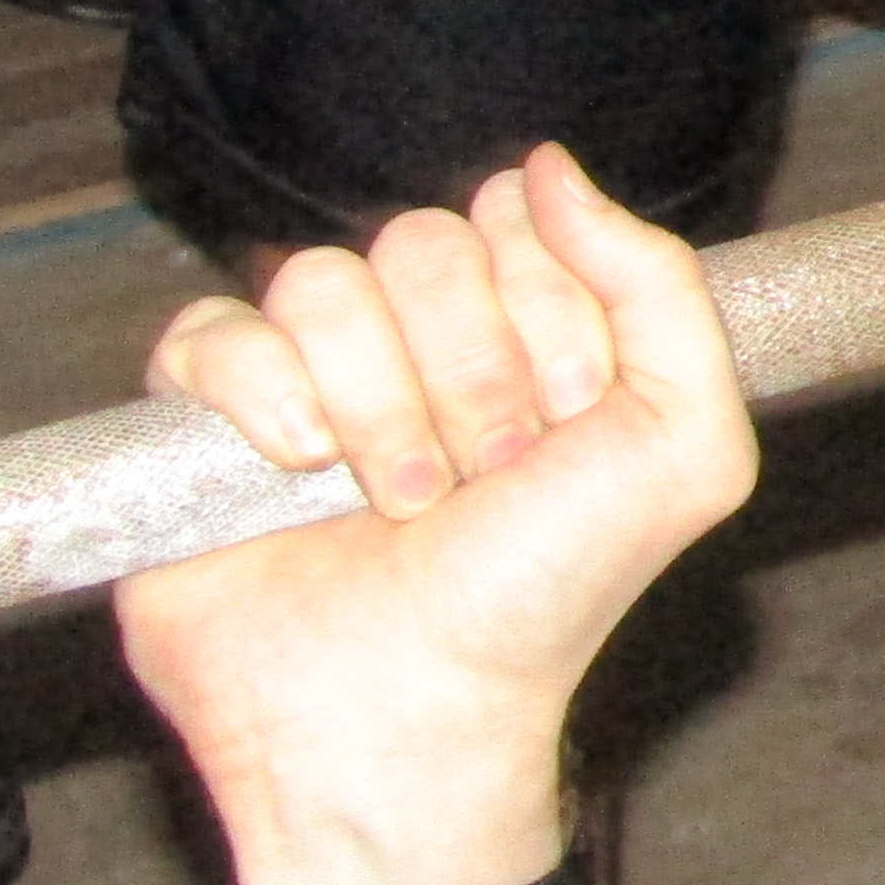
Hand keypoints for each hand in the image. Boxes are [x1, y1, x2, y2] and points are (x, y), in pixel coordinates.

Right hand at [116, 150, 758, 884]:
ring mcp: (307, 376)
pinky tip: (295, 473)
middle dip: (469, 370)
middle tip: (482, 480)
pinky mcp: (201, 419)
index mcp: (528, 331)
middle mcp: (417, 342)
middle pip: (422, 241)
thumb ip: (661, 285)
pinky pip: (209, 330)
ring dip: (376, 403)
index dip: (548, 317)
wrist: (411, 716)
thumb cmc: (546, 596)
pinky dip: (260, 399)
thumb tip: (546, 168)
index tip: (565, 423)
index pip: (520, 220)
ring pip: (319, 279)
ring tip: (399, 504)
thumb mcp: (682, 446)